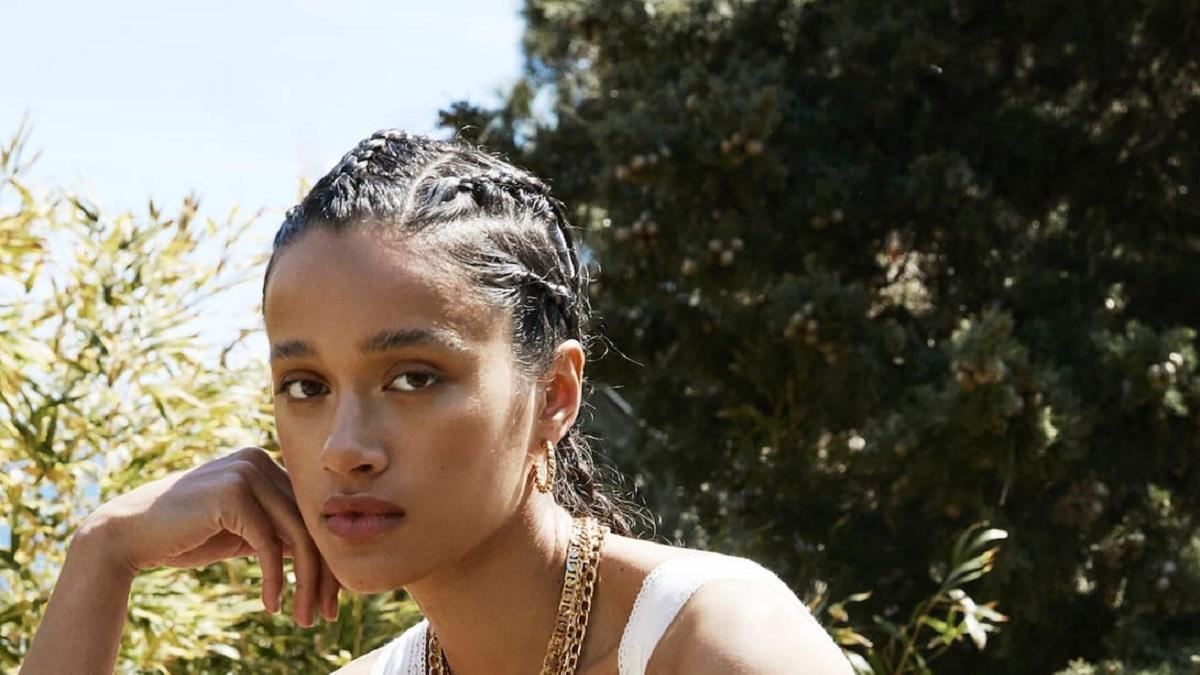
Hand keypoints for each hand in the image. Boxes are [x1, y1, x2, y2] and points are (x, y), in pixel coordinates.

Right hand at [82, 446, 337, 626]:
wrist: (128, 535)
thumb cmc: (186, 537)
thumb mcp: (242, 532)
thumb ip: (277, 531)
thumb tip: (324, 556)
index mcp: (265, 464)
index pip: (309, 512)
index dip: (326, 555)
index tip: (332, 596)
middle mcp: (260, 460)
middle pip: (310, 521)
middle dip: (324, 572)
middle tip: (328, 613)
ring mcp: (248, 471)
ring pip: (297, 533)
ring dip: (306, 582)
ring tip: (305, 617)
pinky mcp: (234, 493)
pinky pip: (270, 543)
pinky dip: (277, 578)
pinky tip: (273, 604)